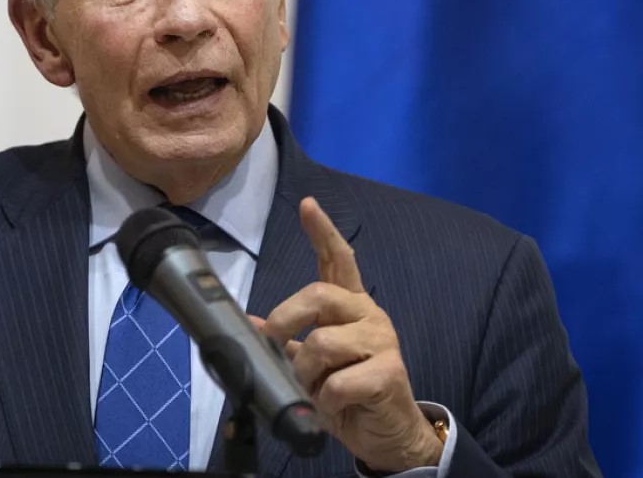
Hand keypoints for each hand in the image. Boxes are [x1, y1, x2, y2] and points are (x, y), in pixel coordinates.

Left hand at [252, 197, 443, 472]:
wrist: (389, 435)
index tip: (307, 206)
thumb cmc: (350, 396)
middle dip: (285, 319)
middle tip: (275, 344)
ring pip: (323, 343)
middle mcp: (368, 315)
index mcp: (350, 308)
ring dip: (306, 374)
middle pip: (318, 294)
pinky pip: (338, 382)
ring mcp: (383, 341)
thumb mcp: (313, 368)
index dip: (322, 232)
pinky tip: (334, 407)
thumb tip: (251, 324)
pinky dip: (325, 400)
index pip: (339, 260)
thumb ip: (288, 342)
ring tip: (314, 392)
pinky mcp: (391, 372)